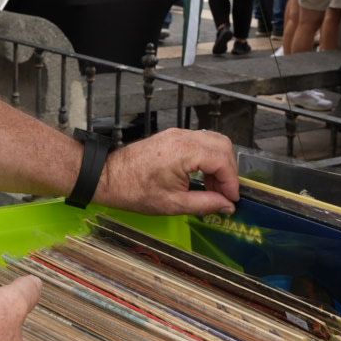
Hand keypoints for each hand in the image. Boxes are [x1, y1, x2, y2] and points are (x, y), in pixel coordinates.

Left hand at [97, 128, 237, 215]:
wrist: (108, 177)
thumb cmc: (135, 191)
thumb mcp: (174, 204)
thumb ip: (205, 203)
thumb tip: (227, 206)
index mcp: (184, 151)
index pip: (222, 160)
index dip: (232, 182)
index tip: (232, 199)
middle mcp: (183, 137)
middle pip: (223, 145)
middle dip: (229, 170)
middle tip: (225, 194)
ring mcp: (177, 134)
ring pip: (213, 141)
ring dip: (219, 164)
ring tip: (213, 189)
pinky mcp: (172, 137)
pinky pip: (199, 142)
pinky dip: (207, 158)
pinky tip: (201, 178)